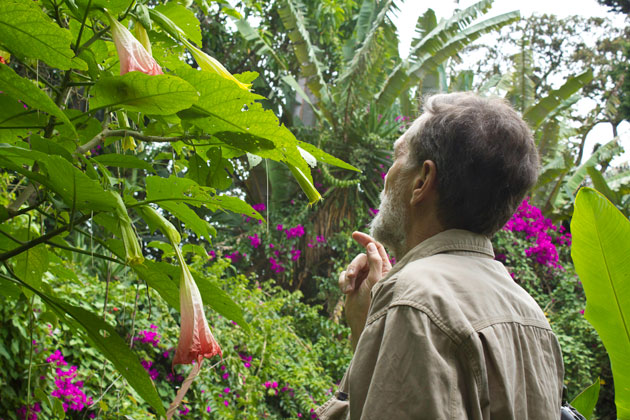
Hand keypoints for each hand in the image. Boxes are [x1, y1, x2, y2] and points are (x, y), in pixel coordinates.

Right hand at [338, 232, 391, 349]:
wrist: (360, 323)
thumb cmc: (371, 304)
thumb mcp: (374, 281)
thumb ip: (375, 262)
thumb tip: (371, 246)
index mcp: (384, 269)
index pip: (376, 248)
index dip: (366, 240)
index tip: (354, 234)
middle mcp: (374, 271)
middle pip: (360, 258)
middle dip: (353, 267)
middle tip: (350, 278)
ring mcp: (363, 277)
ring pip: (351, 266)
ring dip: (347, 276)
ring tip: (348, 290)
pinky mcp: (353, 283)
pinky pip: (343, 274)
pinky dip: (342, 281)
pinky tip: (345, 292)